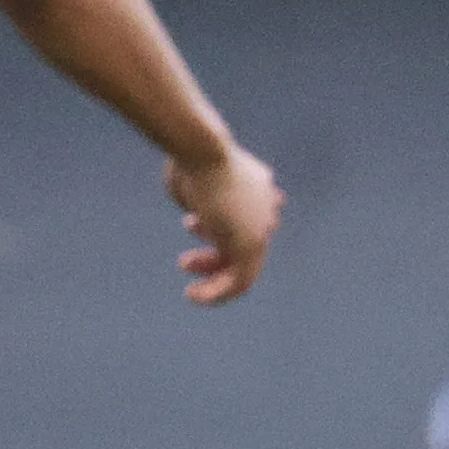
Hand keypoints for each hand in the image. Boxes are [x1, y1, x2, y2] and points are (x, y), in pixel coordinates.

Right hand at [167, 141, 282, 304]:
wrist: (203, 152)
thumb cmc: (189, 160)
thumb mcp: (192, 177)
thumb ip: (196, 197)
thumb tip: (192, 203)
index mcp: (257, 186)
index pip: (246, 219)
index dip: (212, 229)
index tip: (188, 223)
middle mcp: (264, 208)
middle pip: (242, 243)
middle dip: (211, 255)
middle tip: (184, 261)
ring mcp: (260, 228)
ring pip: (242, 266)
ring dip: (210, 274)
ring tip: (183, 268)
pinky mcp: (251, 247)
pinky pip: (239, 282)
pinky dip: (216, 294)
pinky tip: (192, 296)